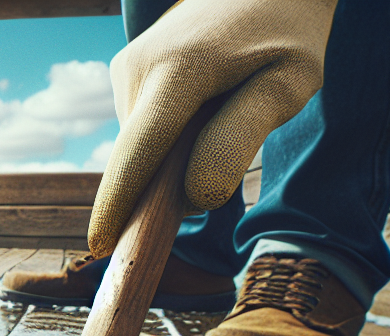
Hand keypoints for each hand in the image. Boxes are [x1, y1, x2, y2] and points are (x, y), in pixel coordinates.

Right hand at [88, 0, 337, 257]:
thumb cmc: (287, 33)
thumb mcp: (288, 84)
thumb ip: (240, 139)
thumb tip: (192, 196)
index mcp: (176, 72)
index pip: (137, 156)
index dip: (118, 208)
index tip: (100, 248)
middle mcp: (137, 68)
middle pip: (134, 161)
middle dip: (155, 191)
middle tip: (205, 189)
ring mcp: (125, 67)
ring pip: (138, 148)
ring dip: (169, 159)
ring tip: (216, 118)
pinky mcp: (124, 71)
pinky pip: (140, 130)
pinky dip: (165, 140)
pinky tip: (199, 108)